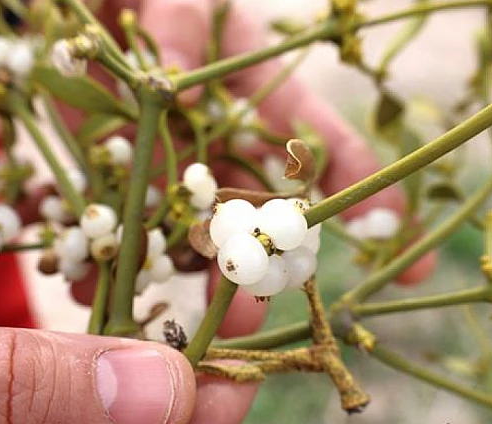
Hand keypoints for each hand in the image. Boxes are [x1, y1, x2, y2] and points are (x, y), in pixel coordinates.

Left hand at [78, 0, 435, 338]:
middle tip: (260, 311)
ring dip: (189, 281)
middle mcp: (225, 150)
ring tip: (188, 323)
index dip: (359, 192)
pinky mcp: (120, 182)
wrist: (96, 15)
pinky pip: (120, 228)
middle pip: (256, 218)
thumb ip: (181, 36)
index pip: (322, 148)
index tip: (395, 242)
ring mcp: (174, 173)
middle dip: (261, 268)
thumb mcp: (181, 10)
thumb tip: (174, 78)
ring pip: (190, 237)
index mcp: (259, 105)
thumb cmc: (161, 5)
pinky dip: (109, 259)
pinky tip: (97, 285)